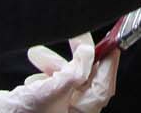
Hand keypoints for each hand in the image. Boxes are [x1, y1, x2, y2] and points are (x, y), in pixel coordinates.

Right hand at [0, 33, 118, 112]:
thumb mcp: (50, 91)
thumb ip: (74, 71)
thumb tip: (89, 51)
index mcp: (79, 112)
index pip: (102, 85)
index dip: (108, 62)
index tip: (109, 41)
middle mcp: (70, 111)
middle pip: (85, 79)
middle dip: (75, 58)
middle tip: (74, 36)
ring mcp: (55, 109)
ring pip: (65, 79)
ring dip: (53, 64)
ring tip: (36, 54)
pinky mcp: (39, 105)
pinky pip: (49, 84)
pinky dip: (42, 76)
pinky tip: (30, 78)